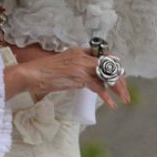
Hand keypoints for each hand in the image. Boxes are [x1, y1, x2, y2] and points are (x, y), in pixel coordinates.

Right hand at [5, 47, 129, 108]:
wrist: (32, 74)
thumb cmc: (43, 72)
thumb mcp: (63, 65)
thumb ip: (76, 68)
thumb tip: (89, 80)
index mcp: (78, 51)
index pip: (103, 55)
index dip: (113, 65)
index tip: (120, 75)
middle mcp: (82, 55)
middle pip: (108, 65)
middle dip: (119, 79)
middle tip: (125, 91)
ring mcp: (81, 65)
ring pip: (106, 75)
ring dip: (117, 88)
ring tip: (124, 99)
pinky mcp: (79, 76)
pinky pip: (98, 87)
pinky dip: (106, 96)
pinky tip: (111, 104)